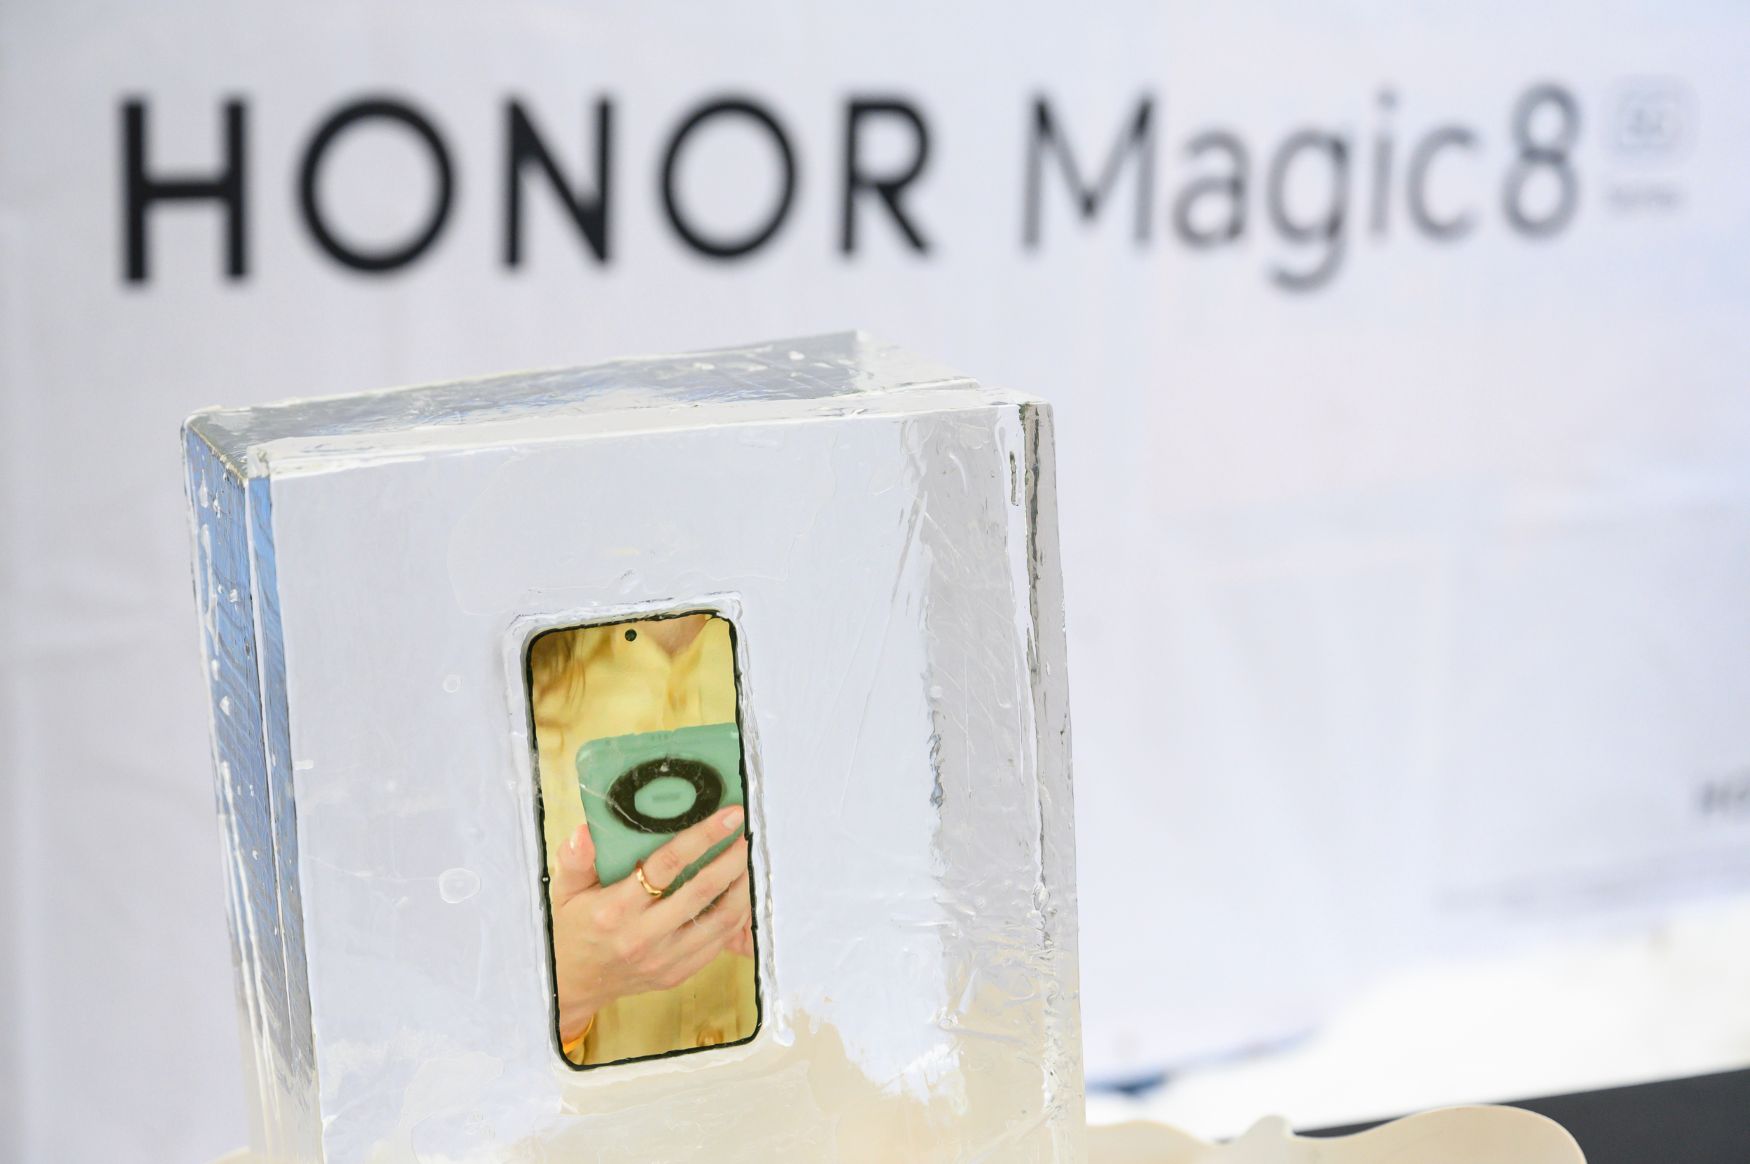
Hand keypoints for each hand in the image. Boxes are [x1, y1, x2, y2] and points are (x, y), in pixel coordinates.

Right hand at [549, 806, 752, 1042]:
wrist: (573, 983)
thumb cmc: (573, 927)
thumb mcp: (565, 890)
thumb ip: (575, 859)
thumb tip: (585, 831)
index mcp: (615, 909)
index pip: (667, 865)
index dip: (702, 836)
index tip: (729, 815)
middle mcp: (643, 936)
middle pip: (702, 890)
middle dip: (732, 858)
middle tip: (749, 834)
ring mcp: (664, 959)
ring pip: (720, 919)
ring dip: (742, 886)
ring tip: (750, 860)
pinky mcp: (677, 973)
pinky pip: (718, 942)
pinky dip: (736, 915)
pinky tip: (740, 892)